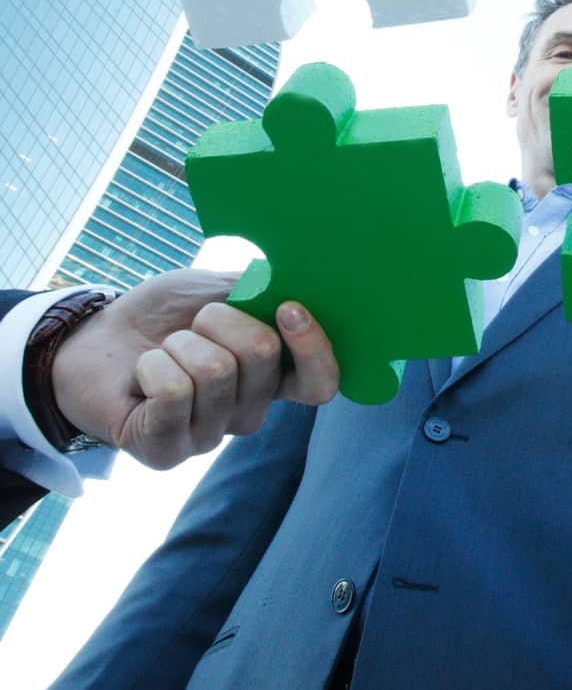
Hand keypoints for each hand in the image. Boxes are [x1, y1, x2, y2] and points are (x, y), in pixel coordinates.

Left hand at [51, 270, 340, 469]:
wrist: (92, 338)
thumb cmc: (162, 315)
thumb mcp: (218, 290)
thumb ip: (262, 292)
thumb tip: (301, 278)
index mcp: (272, 377)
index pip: (320, 383)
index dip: (314, 348)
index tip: (288, 308)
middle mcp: (248, 412)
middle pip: (263, 355)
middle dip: (219, 318)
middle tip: (193, 324)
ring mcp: (208, 436)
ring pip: (214, 371)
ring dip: (178, 343)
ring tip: (162, 351)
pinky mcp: (166, 451)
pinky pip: (173, 394)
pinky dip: (151, 365)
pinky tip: (141, 375)